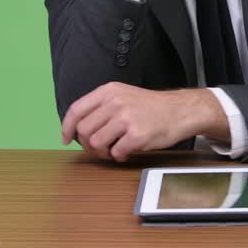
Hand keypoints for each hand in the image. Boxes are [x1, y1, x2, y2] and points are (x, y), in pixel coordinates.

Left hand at [61, 82, 224, 161]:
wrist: (181, 111)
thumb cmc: (152, 107)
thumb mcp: (124, 96)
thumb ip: (101, 107)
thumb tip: (77, 130)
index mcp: (109, 91)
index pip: (76, 110)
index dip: (67, 127)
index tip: (66, 139)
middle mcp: (116, 102)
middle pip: (84, 130)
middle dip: (88, 145)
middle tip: (100, 148)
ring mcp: (127, 118)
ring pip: (96, 143)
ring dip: (103, 152)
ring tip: (115, 149)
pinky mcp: (138, 134)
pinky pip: (116, 153)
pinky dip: (119, 157)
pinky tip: (128, 151)